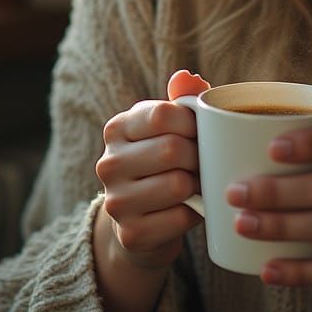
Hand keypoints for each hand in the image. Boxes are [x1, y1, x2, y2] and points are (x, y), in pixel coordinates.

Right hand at [95, 69, 210, 269]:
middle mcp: (108, 163)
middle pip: (172, 150)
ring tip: (196, 184)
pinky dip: (194, 213)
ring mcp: (116, 201)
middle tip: (203, 162)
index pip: (163, 115)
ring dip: (198, 185)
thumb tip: (186, 77)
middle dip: (199, 156)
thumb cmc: (163, 163)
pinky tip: (188, 208)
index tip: (201, 133)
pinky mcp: (131, 234)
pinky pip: (181, 217)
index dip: (194, 124)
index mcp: (117, 128)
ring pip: (178, 184)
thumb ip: (182, 100)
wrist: (143, 220)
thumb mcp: (168, 128)